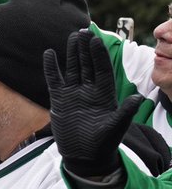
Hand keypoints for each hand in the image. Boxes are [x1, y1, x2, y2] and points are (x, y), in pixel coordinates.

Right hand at [43, 30, 141, 176]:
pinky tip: (49, 54)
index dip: (98, 55)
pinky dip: (52, 68)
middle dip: (85, 49)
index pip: (101, 70)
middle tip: (82, 32)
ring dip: (72, 54)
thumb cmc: (103, 144)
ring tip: (71, 37)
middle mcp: (89, 91)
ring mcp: (74, 94)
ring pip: (72, 69)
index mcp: (105, 95)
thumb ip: (125, 112)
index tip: (95, 41)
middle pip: (87, 65)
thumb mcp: (115, 128)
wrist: (84, 156)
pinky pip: (54, 80)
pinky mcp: (59, 100)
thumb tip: (139, 99)